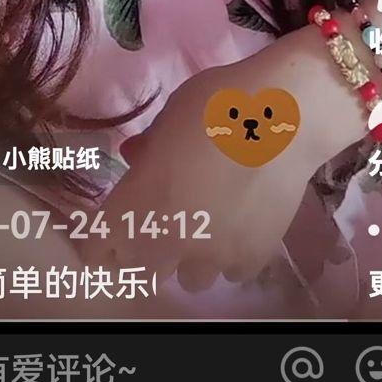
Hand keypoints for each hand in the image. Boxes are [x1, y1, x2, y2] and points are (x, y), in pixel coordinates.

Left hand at [77, 54, 318, 291]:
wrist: (282, 117)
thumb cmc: (217, 103)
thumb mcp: (170, 116)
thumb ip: (148, 147)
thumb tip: (136, 159)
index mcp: (138, 201)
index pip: (99, 247)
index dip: (101, 243)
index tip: (109, 233)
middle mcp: (168, 238)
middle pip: (143, 269)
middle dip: (147, 251)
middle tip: (163, 222)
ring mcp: (211, 254)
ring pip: (189, 278)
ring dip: (191, 257)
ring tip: (207, 226)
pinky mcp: (250, 259)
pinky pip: (231, 272)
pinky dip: (231, 256)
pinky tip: (240, 226)